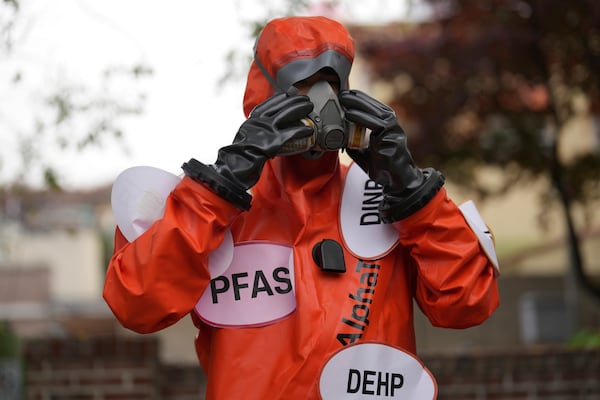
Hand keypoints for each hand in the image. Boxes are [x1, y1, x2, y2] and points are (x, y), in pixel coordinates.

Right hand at [215, 92, 313, 188]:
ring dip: (301, 109)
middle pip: (281, 106)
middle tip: (305, 100)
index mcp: (253, 119)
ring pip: (288, 114)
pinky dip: (302, 130)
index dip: (281, 98)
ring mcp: (267, 130)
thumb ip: (255, 130)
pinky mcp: (274, 141)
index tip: (289, 94)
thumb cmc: (240, 155)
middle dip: (296, 101)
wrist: (236, 165)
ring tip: (310, 107)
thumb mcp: (246, 136)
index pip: (269, 103)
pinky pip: (292, 133)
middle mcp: (260, 121)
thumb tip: (265, 130)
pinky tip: (309, 129)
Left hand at [339, 89, 443, 220]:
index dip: (358, 100)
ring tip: (343, 99)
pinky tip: (349, 114)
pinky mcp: (391, 134)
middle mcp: (391, 123)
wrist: (396, 179)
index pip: (371, 107)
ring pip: (373, 111)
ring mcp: (392, 128)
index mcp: (386, 125)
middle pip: (372, 105)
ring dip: (356, 104)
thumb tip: (342, 142)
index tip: (344, 96)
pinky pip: (374, 122)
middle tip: (341, 93)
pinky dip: (360, 117)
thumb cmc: (383, 167)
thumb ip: (355, 146)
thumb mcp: (365, 155)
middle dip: (355, 98)